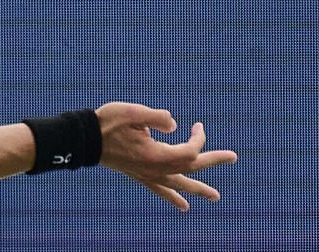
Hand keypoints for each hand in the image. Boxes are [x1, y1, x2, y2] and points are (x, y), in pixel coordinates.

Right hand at [95, 102, 238, 211]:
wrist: (85, 140)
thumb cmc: (108, 122)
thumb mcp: (133, 112)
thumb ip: (157, 117)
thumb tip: (175, 125)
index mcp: (155, 155)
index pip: (189, 151)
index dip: (198, 138)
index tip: (197, 125)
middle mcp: (154, 170)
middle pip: (190, 168)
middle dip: (213, 161)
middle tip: (234, 157)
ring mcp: (147, 175)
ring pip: (178, 184)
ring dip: (198, 188)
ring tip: (215, 197)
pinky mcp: (140, 176)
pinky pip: (161, 190)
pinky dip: (173, 197)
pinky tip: (183, 206)